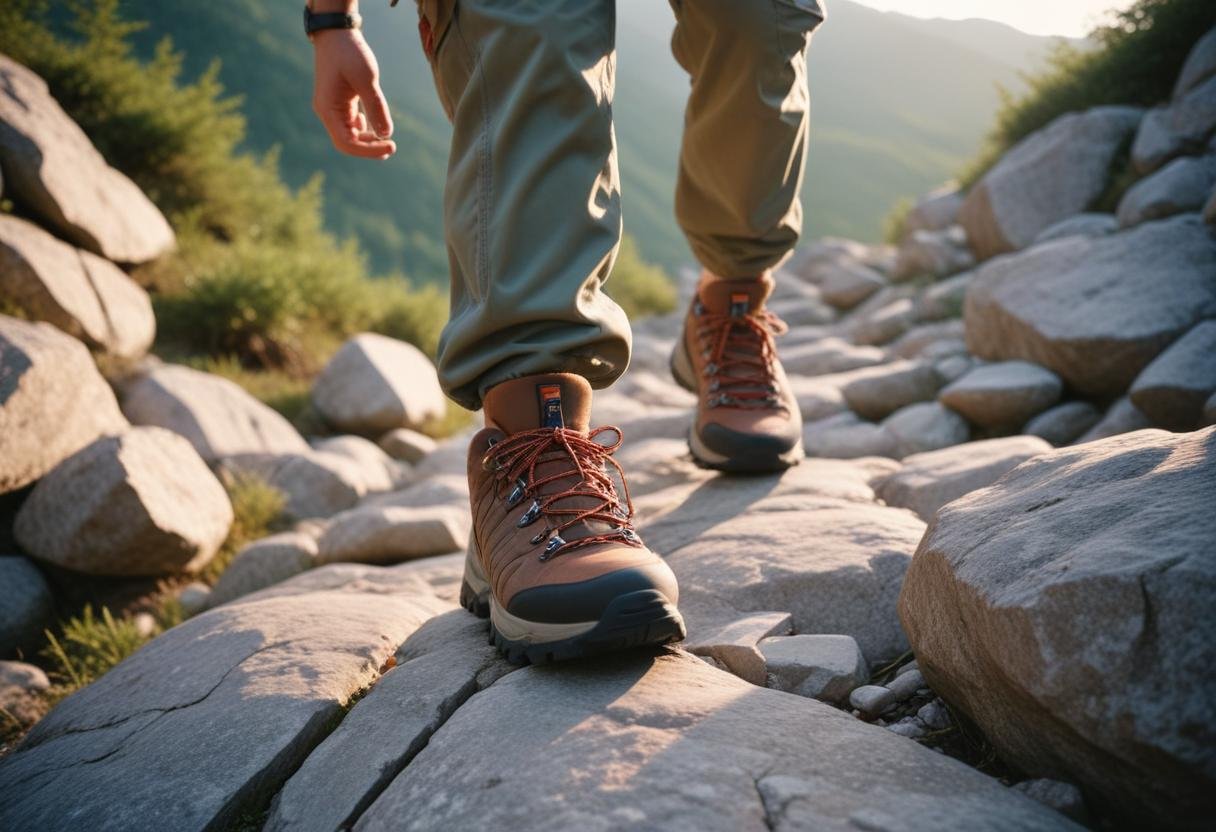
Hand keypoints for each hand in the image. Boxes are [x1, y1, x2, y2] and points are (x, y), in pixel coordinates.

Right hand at [311, 29, 395, 158]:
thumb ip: (376, 107)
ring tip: (387, 141)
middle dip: (369, 148)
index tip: (391, 145)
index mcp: (328, 109)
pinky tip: (376, 125)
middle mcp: (327, 112)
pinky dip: (365, 128)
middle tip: (392, 147)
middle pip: (347, 143)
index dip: (369, 150)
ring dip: (368, 140)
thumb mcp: (366, 79)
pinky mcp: (340, 102)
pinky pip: (351, 124)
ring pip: (349, 135)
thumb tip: (386, 134)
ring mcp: (333, 108)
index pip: (347, 143)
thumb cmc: (350, 53)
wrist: (337, 33)